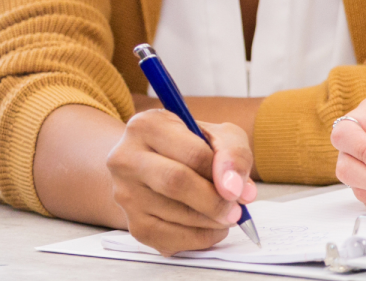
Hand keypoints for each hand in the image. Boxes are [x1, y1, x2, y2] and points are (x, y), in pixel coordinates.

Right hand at [105, 111, 256, 254]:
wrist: (157, 167)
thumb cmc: (191, 147)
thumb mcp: (219, 136)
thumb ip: (233, 153)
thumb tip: (235, 188)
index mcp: (147, 125)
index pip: (192, 153)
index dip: (222, 174)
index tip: (240, 188)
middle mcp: (126, 158)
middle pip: (175, 183)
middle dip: (214, 201)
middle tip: (237, 210)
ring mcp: (125, 193)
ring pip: (174, 214)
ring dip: (211, 221)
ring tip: (227, 215)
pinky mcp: (131, 223)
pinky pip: (168, 239)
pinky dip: (199, 238)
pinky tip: (211, 227)